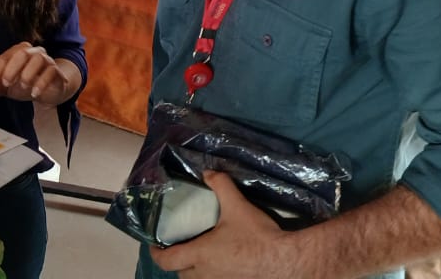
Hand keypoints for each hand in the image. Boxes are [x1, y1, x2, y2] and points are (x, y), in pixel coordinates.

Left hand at [0, 42, 70, 105]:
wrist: (50, 91)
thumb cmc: (27, 84)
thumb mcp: (8, 88)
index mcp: (17, 53)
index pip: (3, 59)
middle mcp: (33, 52)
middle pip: (21, 53)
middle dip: (11, 68)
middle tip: (6, 83)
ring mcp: (46, 60)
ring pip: (38, 59)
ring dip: (28, 73)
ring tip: (23, 86)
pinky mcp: (57, 72)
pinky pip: (51, 71)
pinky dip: (42, 82)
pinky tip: (35, 93)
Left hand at [150, 172, 307, 278]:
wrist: (285, 261)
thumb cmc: (257, 237)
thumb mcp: (237, 206)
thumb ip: (221, 186)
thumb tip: (209, 172)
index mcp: (199, 256)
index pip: (166, 260)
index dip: (156, 252)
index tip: (155, 244)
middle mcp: (205, 275)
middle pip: (180, 272)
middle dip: (178, 261)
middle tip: (181, 245)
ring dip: (194, 270)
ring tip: (201, 255)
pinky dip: (212, 276)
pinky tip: (223, 264)